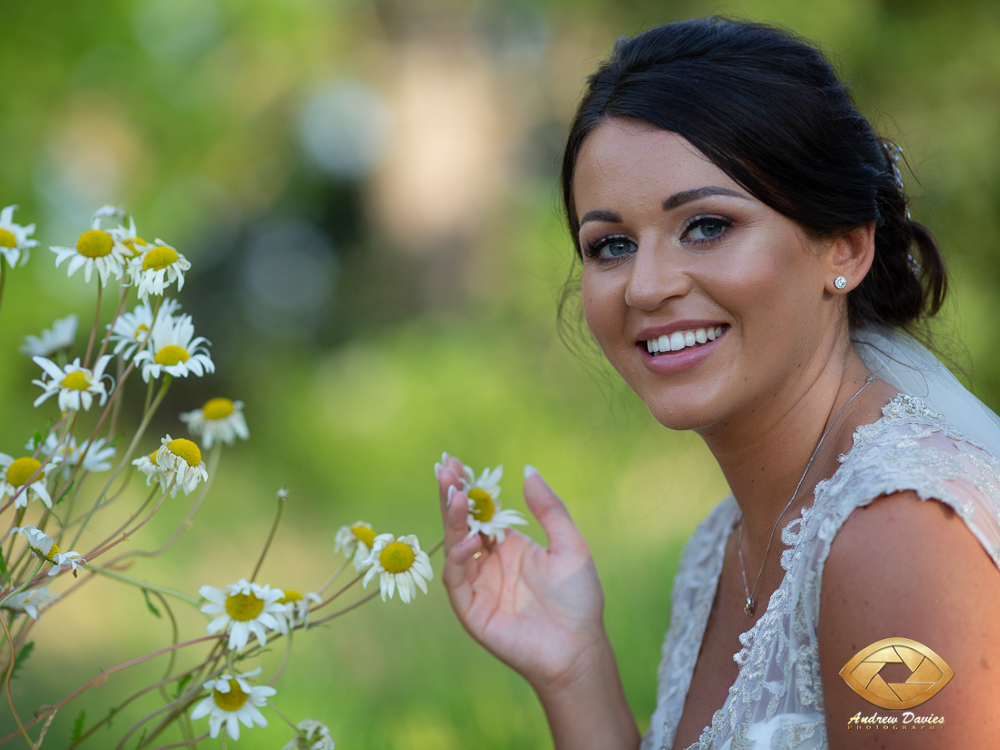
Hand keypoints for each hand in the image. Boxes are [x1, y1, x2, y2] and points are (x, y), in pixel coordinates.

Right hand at [435, 455, 608, 692]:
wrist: (578, 647)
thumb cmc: (578, 599)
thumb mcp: (569, 545)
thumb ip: (548, 509)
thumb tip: (527, 470)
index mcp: (509, 546)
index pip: (481, 511)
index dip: (468, 487)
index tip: (455, 461)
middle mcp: (488, 562)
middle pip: (462, 523)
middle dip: (452, 496)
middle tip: (445, 468)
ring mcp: (477, 585)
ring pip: (454, 546)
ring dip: (452, 520)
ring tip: (455, 495)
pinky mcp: (470, 608)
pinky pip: (457, 577)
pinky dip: (458, 555)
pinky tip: (468, 536)